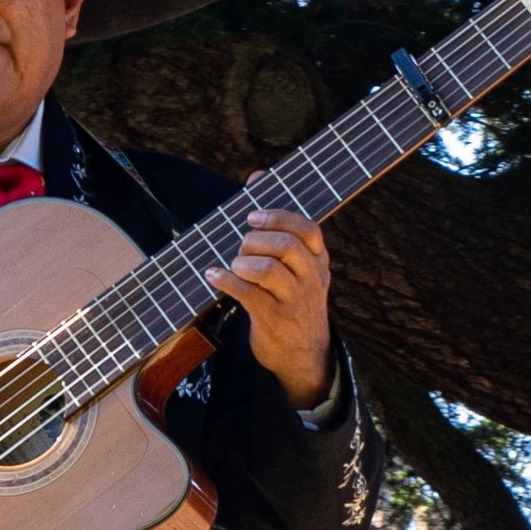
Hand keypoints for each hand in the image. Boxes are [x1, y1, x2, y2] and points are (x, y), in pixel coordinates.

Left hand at [207, 207, 335, 408]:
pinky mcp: (274, 319)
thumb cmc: (291, 299)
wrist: (304, 355)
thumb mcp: (296, 266)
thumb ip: (278, 224)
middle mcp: (310, 278)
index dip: (278, 216)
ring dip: (241, 262)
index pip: (308, 228)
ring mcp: (294, 300)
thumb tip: (257, 174)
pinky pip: (247, 294)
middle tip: (241, 246)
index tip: (251, 217)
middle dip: (255, 240)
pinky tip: (212, 275)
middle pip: (285, 245)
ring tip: (233, 266)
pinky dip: (225, 280)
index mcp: (317, 260)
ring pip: (267, 269)